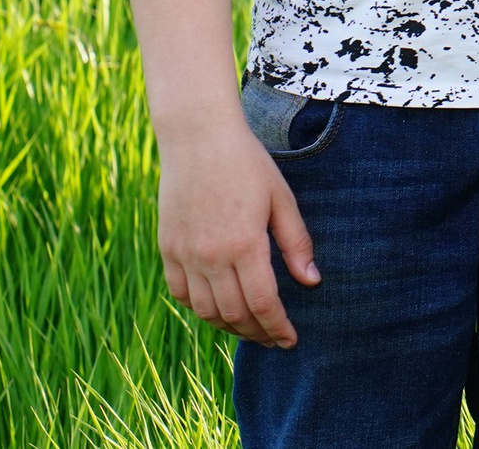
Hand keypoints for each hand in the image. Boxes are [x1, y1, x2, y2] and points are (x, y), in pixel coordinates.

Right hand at [156, 118, 318, 347]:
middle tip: (274, 338)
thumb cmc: (248, 164)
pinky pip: (181, 293)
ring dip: (229, 326)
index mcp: (244, 244)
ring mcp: (184, 254)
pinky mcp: (167, 248)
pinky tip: (217, 307)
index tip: (290, 340)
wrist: (198, 138)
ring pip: (205, 310)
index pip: (262, 303)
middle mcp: (210, 256)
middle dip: (257, 332)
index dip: (277, 327)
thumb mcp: (281, 199)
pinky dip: (199, 308)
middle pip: (234, 314)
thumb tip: (312, 281)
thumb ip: (296, 243)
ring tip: (250, 327)